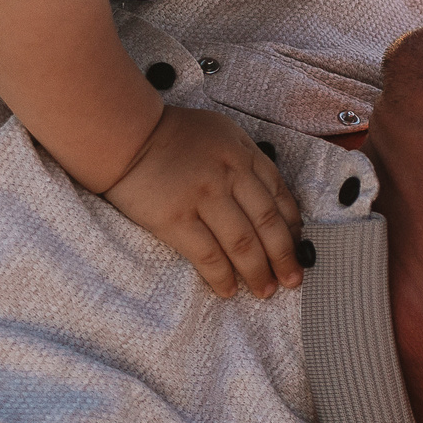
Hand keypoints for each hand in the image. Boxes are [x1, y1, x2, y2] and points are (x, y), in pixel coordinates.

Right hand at [104, 106, 304, 297]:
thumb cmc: (170, 134)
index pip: (280, 196)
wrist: (124, 135)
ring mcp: (204, 198)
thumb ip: (244, 159)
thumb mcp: (219, 131)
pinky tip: (228, 291)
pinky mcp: (176, 219)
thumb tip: (266, 198)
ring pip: (243, 243)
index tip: (298, 248)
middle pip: (268, 224)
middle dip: (284, 257)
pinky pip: (208, 255)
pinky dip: (222, 277)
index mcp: (243, 154)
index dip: (292, 228)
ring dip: (258, 272)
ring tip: (265, 291)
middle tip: (292, 280)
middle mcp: (230, 175)